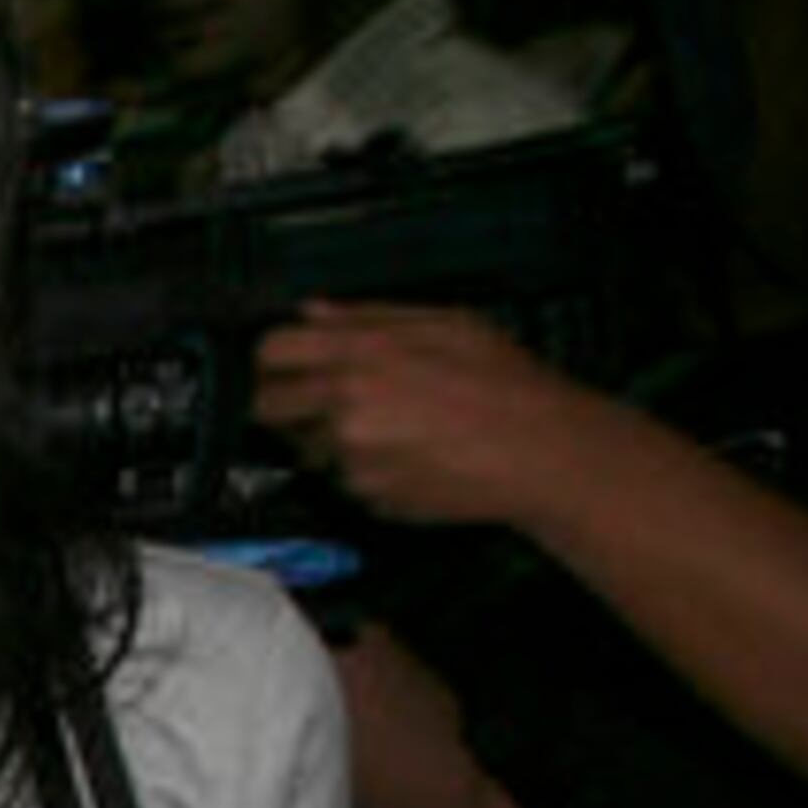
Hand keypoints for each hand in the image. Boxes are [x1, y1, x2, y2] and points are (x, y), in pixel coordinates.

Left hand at [250, 303, 593, 531]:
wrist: (541, 452)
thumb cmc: (504, 382)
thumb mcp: (445, 323)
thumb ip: (368, 315)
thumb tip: (313, 311)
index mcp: (360, 355)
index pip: (270, 351)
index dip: (271, 356)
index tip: (280, 361)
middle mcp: (344, 408)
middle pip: (266, 406)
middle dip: (284, 402)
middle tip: (318, 399)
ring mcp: (350, 458)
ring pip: (306, 446)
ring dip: (327, 438)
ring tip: (389, 426)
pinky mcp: (366, 496)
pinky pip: (344, 478)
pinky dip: (364, 468)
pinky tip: (408, 454)